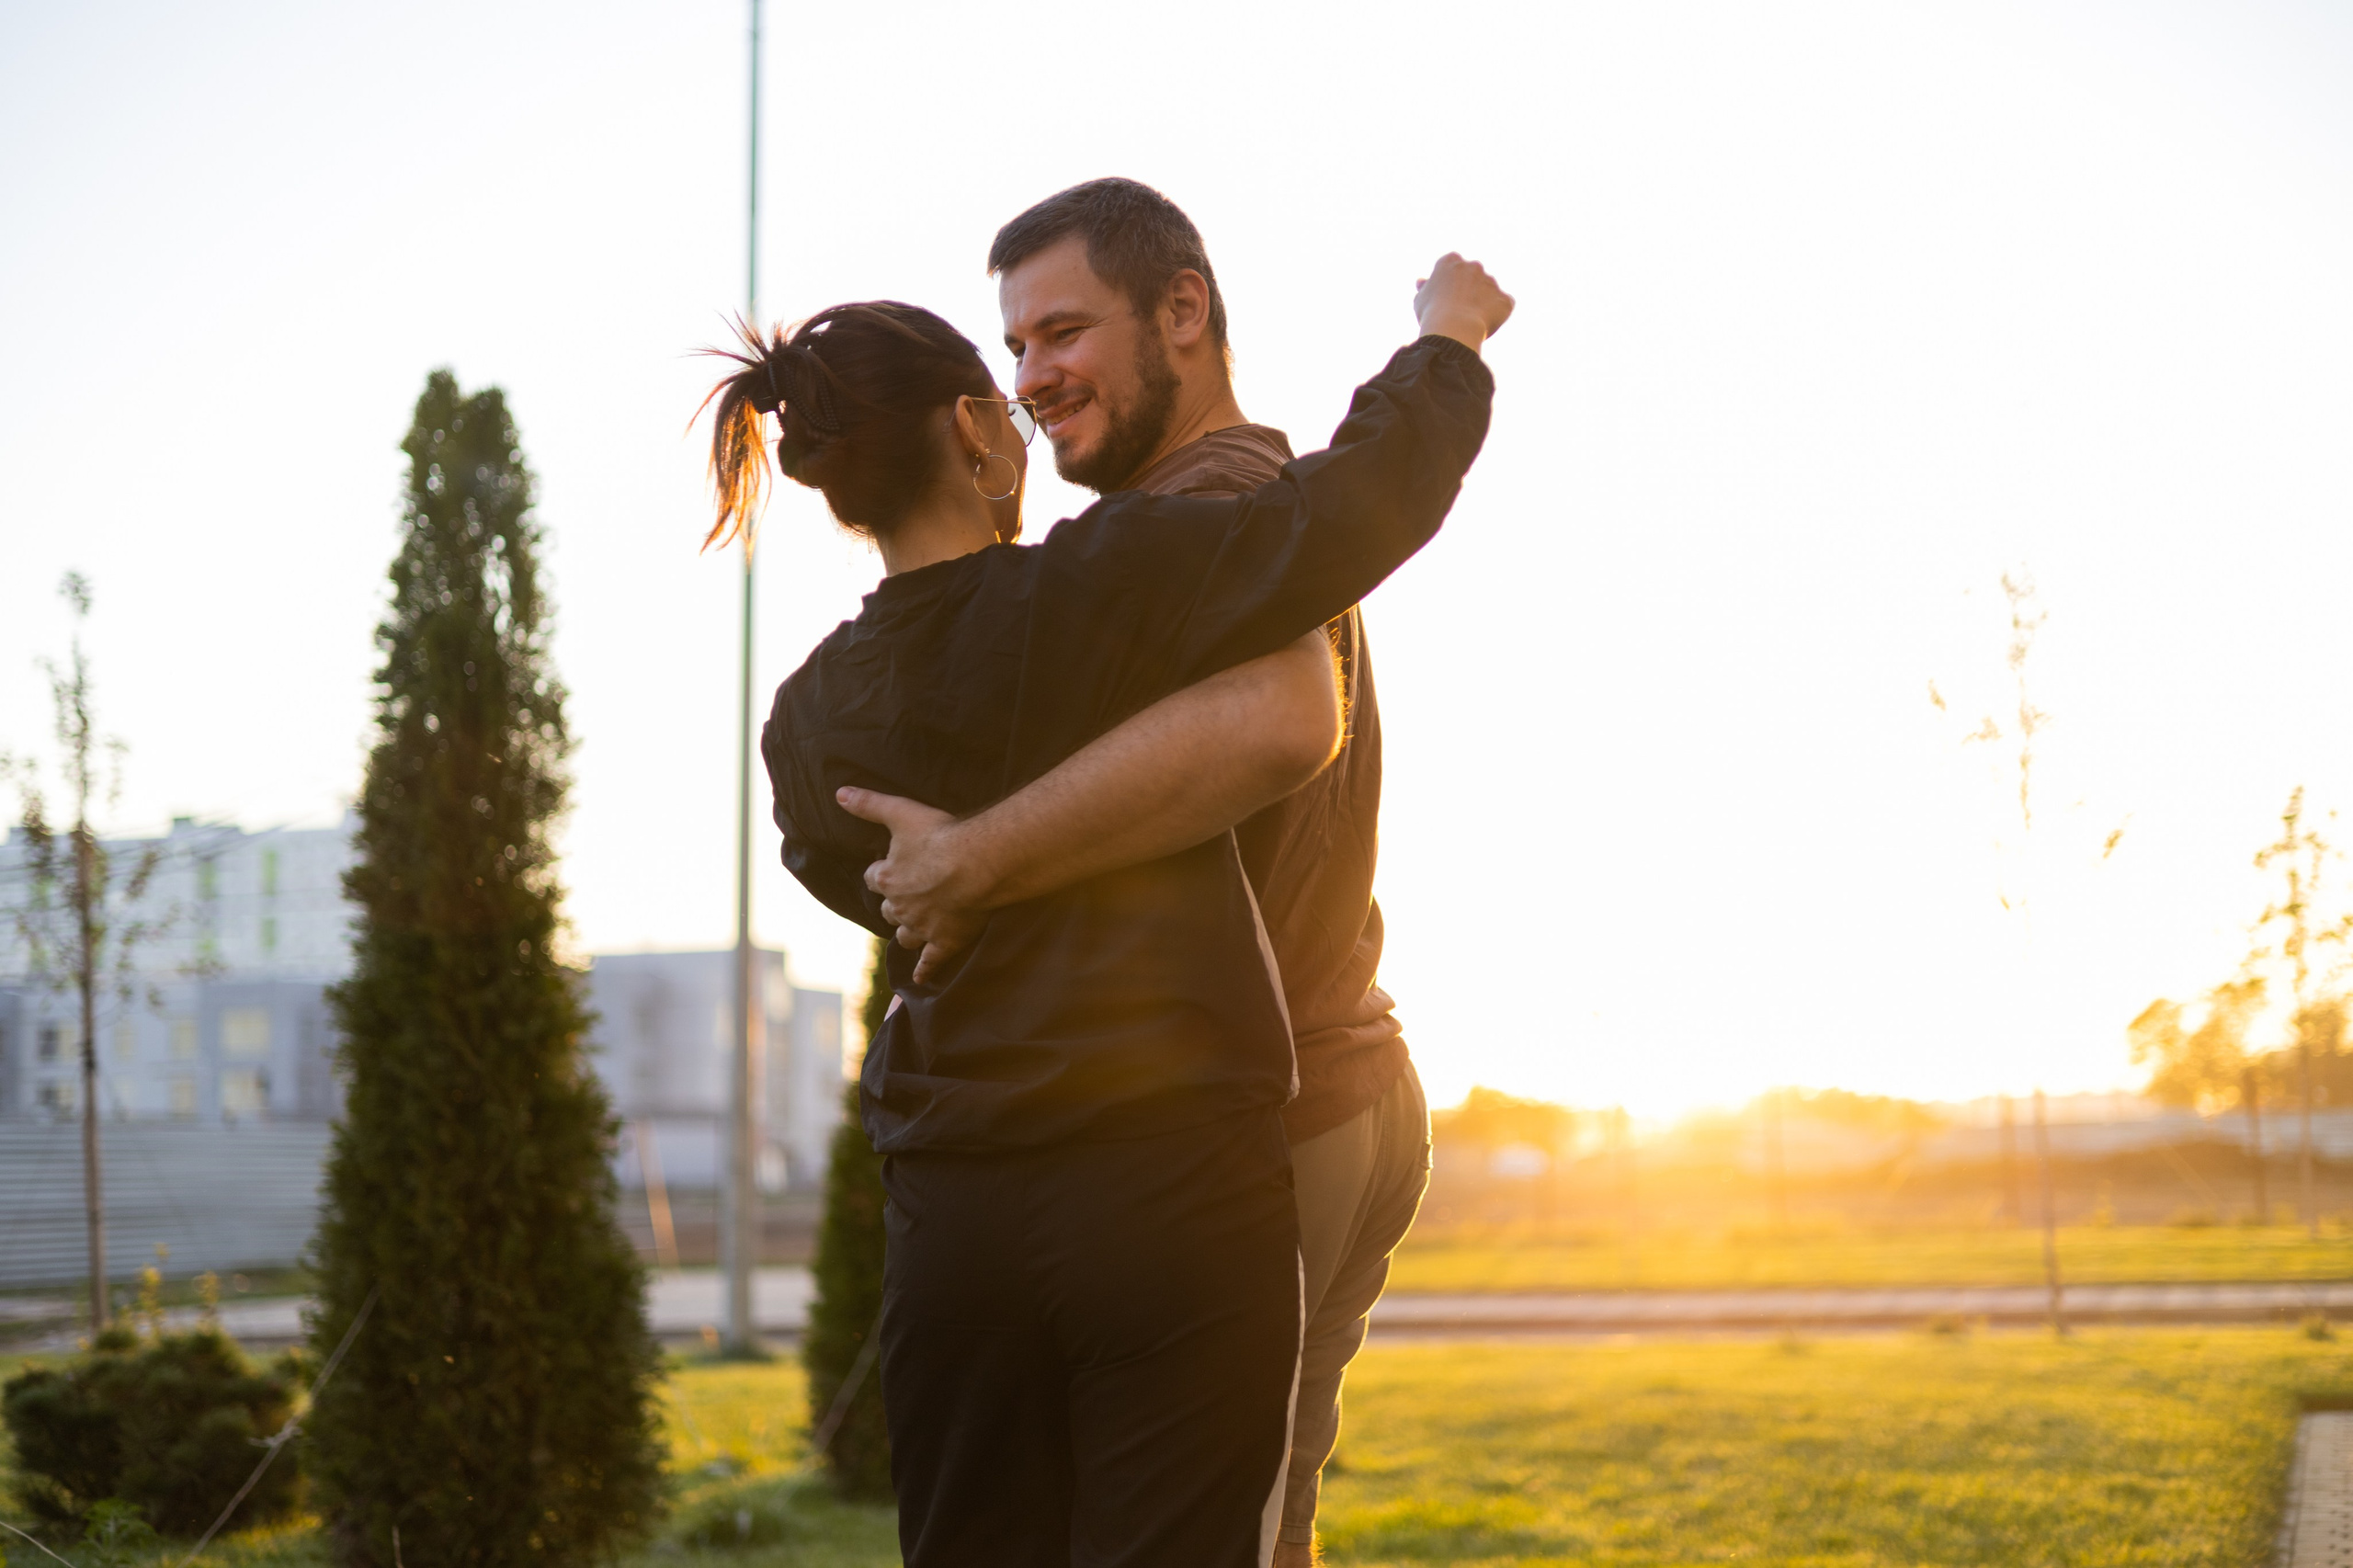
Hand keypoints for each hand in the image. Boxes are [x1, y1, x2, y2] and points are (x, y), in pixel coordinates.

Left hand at [837, 786, 991, 984]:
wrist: (977, 864)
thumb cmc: (941, 835)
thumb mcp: (901, 812)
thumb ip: (869, 804)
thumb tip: (838, 793)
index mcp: (888, 877)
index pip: (874, 878)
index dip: (881, 873)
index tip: (887, 870)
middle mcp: (900, 906)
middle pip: (888, 910)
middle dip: (893, 905)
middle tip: (904, 899)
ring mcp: (922, 927)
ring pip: (905, 936)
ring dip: (906, 933)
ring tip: (911, 932)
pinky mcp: (945, 942)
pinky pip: (930, 962)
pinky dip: (923, 970)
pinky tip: (919, 977)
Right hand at [1414, 253, 1513, 350]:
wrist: (1454, 328)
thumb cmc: (1432, 313)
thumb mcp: (1420, 299)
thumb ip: (1424, 288)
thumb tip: (1422, 282)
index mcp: (1451, 261)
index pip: (1451, 265)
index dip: (1448, 282)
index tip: (1443, 297)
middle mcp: (1474, 266)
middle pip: (1472, 276)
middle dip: (1468, 289)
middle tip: (1457, 311)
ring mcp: (1491, 281)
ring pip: (1488, 290)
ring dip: (1483, 302)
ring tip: (1469, 321)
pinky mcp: (1505, 299)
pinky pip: (1504, 305)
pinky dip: (1497, 313)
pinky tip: (1484, 324)